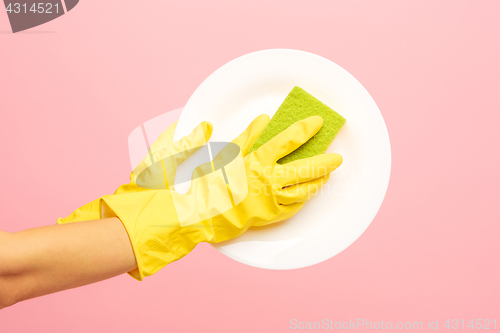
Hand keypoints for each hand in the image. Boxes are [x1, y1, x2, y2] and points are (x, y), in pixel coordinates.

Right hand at [100, 115, 342, 279]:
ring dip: (318, 181)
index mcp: (253, 160)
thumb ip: (241, 136)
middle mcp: (265, 180)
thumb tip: (261, 120)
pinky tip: (307, 194)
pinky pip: (291, 209)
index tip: (317, 122)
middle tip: (338, 156)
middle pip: (305, 168)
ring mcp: (267, 201)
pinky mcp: (265, 218)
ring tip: (328, 174)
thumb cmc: (197, 182)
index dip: (305, 129)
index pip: (287, 140)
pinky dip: (302, 199)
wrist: (186, 216)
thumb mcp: (217, 150)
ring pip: (302, 190)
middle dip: (324, 160)